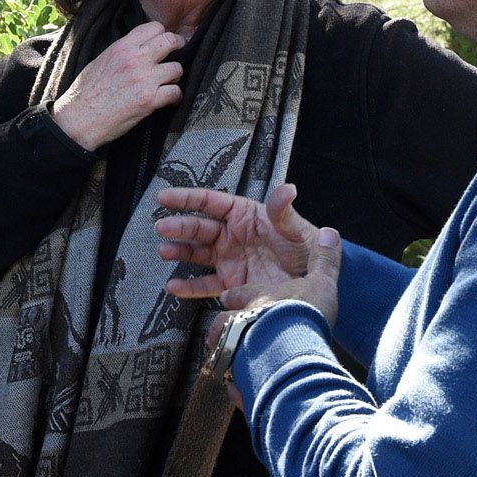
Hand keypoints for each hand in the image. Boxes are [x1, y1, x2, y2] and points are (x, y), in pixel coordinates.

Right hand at [49, 21, 184, 148]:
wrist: (79, 118)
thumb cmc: (86, 92)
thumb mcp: (102, 60)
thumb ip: (123, 51)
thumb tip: (141, 47)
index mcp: (122, 47)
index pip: (154, 27)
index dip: (163, 34)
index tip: (165, 41)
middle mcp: (135, 59)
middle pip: (170, 41)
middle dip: (178, 47)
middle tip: (179, 53)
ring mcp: (144, 79)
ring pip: (177, 68)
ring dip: (174, 77)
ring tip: (168, 83)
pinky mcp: (149, 100)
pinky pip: (176, 92)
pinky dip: (175, 97)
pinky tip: (169, 99)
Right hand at [154, 182, 341, 329]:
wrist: (314, 286)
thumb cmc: (307, 251)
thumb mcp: (298, 231)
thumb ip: (285, 213)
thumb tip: (287, 188)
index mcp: (245, 215)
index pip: (211, 202)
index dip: (187, 198)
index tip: (164, 197)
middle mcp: (232, 235)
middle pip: (199, 227)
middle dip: (179, 226)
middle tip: (162, 228)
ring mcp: (229, 260)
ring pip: (197, 254)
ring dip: (179, 252)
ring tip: (164, 252)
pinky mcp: (231, 284)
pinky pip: (206, 285)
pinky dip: (189, 287)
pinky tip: (172, 288)